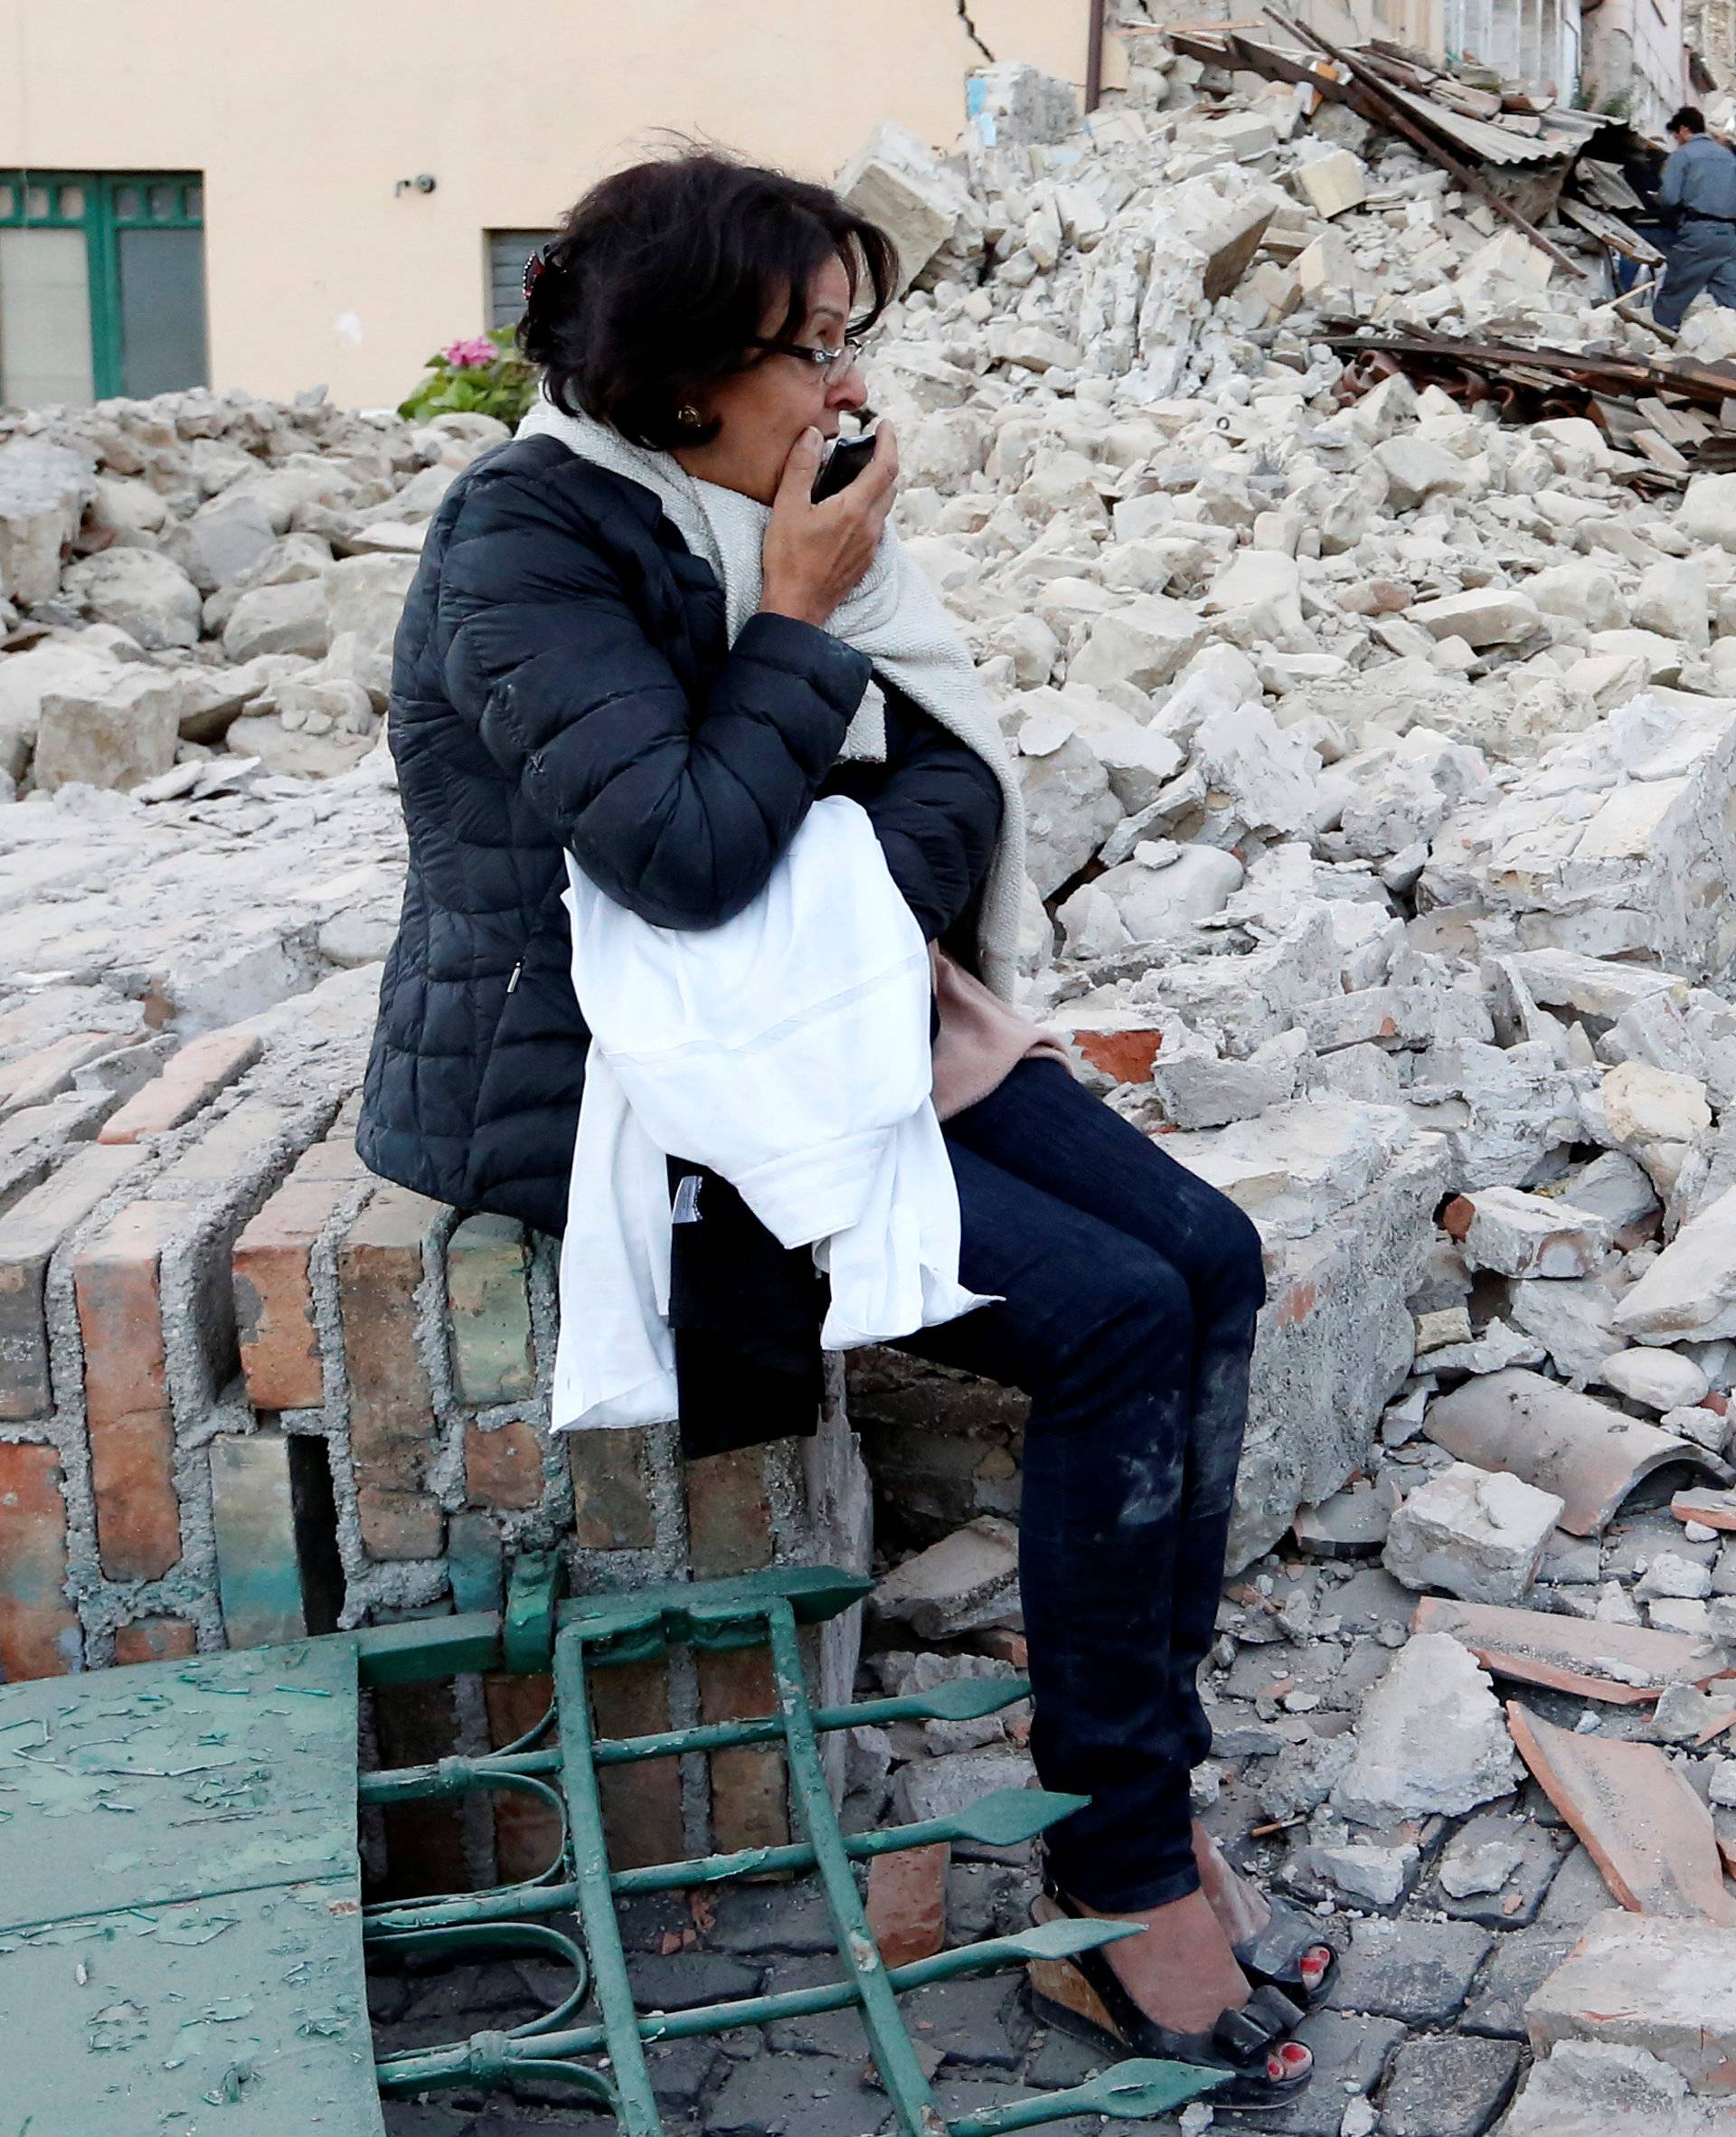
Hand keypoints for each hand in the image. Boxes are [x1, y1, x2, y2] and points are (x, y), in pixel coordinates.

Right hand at [759, 424, 898, 627]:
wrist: (796, 608)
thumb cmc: (789, 560)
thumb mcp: (787, 507)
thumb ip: (801, 467)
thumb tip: (812, 435)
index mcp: (854, 509)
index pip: (885, 467)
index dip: (889, 442)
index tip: (885, 425)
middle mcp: (870, 527)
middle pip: (890, 485)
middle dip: (885, 461)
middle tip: (871, 446)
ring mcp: (870, 546)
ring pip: (885, 507)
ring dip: (879, 486)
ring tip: (860, 475)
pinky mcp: (864, 561)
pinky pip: (877, 527)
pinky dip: (871, 509)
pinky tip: (852, 510)